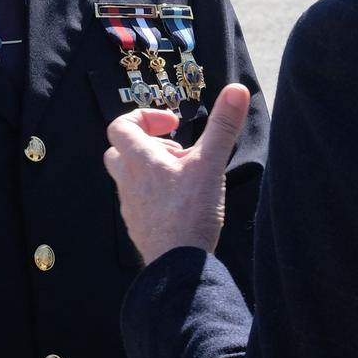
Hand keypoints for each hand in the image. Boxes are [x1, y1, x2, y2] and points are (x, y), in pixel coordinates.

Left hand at [104, 83, 250, 262]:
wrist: (177, 267)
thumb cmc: (189, 214)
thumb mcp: (210, 164)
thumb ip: (223, 126)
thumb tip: (237, 89)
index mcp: (138, 160)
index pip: (121, 126)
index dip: (144, 118)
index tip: (172, 125)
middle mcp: (127, 181)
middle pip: (121, 150)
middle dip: (149, 144)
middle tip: (178, 152)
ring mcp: (130, 205)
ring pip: (131, 177)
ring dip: (154, 169)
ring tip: (186, 177)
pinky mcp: (139, 226)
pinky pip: (140, 200)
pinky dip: (157, 193)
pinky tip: (183, 203)